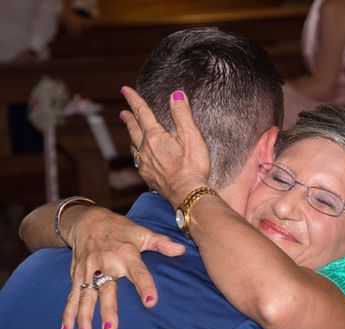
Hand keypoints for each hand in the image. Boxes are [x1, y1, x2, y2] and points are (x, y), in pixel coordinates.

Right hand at [61, 207, 184, 328]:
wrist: (87, 220)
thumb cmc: (121, 230)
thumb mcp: (142, 232)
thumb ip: (161, 243)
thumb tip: (181, 251)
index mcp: (126, 254)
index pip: (139, 272)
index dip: (145, 286)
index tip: (151, 301)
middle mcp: (105, 263)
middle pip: (107, 288)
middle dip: (108, 308)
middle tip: (110, 328)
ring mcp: (88, 270)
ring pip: (86, 295)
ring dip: (85, 316)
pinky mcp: (76, 274)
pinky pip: (72, 295)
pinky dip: (68, 312)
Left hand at [120, 86, 211, 207]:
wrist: (187, 194)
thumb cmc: (192, 166)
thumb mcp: (191, 136)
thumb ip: (182, 114)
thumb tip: (176, 94)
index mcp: (154, 137)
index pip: (142, 113)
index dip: (134, 100)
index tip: (125, 90)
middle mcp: (145, 150)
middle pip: (134, 130)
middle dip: (129, 118)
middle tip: (123, 112)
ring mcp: (145, 165)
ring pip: (134, 147)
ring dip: (132, 137)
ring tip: (131, 132)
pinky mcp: (149, 178)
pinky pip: (139, 162)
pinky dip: (138, 154)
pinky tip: (140, 158)